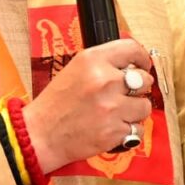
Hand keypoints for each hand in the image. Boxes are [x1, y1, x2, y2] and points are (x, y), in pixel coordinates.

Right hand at [22, 39, 153, 173]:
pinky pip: (138, 128)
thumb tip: (133, 64)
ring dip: (134, 111)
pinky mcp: (115, 131)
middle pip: (145, 79)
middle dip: (138, 88)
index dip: (142, 58)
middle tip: (122, 95)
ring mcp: (111, 107)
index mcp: (92, 60)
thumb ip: (104, 64)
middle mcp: (105, 80)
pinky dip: (129, 130)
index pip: (132, 49)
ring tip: (116, 113)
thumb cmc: (56, 104)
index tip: (143, 65)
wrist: (40, 134)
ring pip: (144, 106)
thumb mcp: (75, 69)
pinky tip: (112, 127)